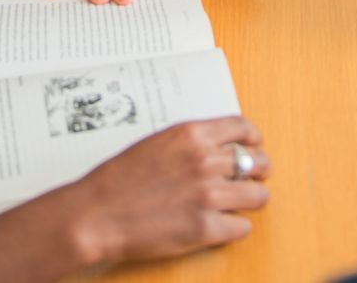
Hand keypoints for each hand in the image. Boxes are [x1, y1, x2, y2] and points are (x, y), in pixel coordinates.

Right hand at [66, 118, 269, 265]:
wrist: (99, 213)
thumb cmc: (119, 178)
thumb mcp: (155, 143)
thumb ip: (189, 144)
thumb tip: (217, 150)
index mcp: (191, 135)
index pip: (242, 128)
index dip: (253, 139)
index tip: (255, 146)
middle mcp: (205, 161)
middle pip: (258, 162)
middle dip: (258, 171)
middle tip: (250, 179)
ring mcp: (208, 196)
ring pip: (258, 196)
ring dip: (250, 200)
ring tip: (236, 204)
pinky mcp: (207, 229)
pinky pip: (243, 228)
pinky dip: (234, 228)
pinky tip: (220, 225)